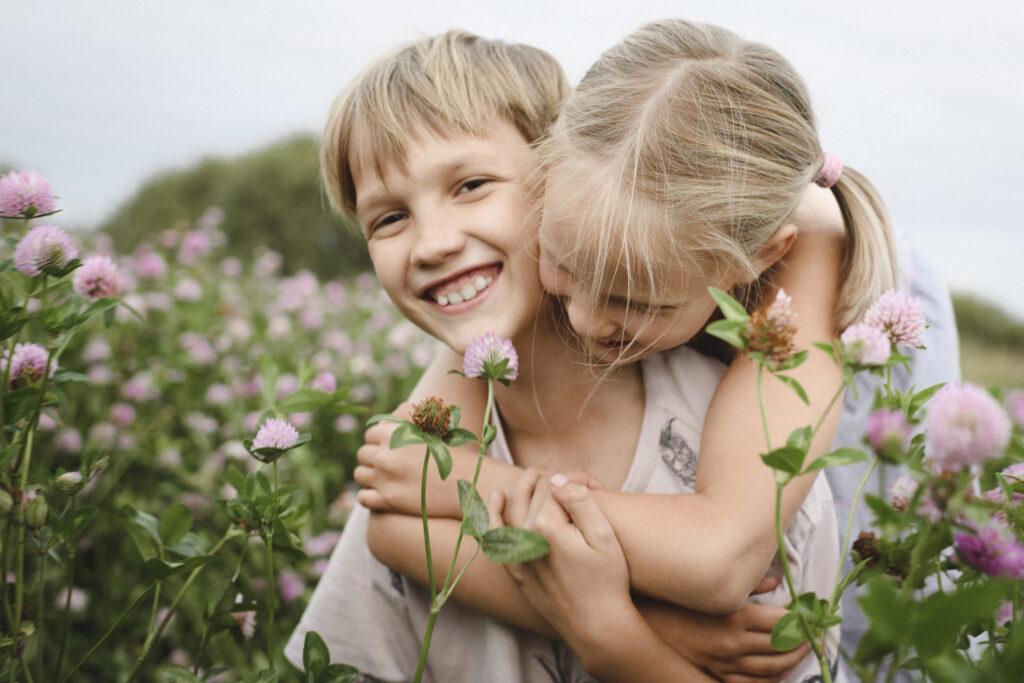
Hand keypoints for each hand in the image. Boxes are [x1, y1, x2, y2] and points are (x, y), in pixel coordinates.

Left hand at [354, 403, 458, 515]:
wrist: (469, 482)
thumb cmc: (455, 453)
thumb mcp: (432, 427)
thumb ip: (409, 419)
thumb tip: (392, 416)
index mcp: (394, 434)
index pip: (370, 434)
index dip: (379, 441)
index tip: (387, 447)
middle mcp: (385, 455)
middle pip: (362, 454)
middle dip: (372, 458)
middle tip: (386, 465)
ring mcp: (384, 479)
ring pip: (360, 475)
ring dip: (369, 476)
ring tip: (383, 479)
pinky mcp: (388, 501)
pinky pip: (363, 497)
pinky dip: (369, 496)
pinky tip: (381, 495)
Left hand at [493, 472, 715, 681]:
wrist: (595, 626)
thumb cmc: (606, 581)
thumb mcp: (603, 536)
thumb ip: (579, 500)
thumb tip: (557, 478)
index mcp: (547, 524)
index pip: (554, 484)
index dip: (575, 478)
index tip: (596, 486)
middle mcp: (525, 536)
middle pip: (532, 491)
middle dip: (552, 479)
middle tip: (571, 481)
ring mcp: (516, 553)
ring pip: (512, 505)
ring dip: (524, 486)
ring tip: (539, 477)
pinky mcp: (514, 567)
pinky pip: (496, 535)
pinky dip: (493, 514)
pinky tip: (497, 498)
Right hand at [639, 577, 809, 681]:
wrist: (633, 622)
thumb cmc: (667, 598)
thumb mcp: (704, 585)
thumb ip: (743, 583)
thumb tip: (774, 583)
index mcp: (733, 616)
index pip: (783, 623)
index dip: (804, 620)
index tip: (813, 613)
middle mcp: (732, 644)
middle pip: (782, 648)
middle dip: (806, 641)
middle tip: (818, 633)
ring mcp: (722, 664)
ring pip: (771, 671)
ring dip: (793, 661)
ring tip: (805, 650)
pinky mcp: (711, 676)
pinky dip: (770, 682)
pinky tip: (779, 674)